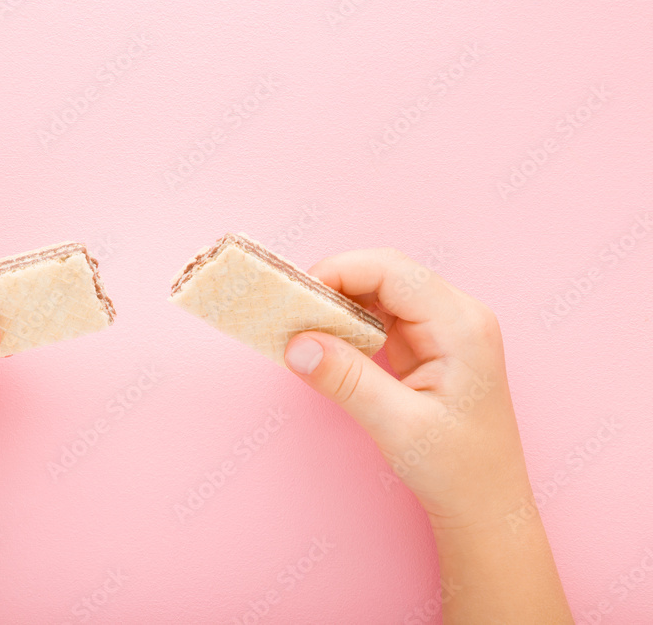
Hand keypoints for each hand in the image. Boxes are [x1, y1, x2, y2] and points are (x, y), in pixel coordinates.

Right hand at [283, 248, 570, 622]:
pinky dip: (350, 323)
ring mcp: (445, 329)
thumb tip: (297, 344)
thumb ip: (347, 380)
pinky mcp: (430, 344)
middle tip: (292, 312)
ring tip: (302, 326)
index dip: (341, 272)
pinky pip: (383, 316)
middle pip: (386, 274)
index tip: (297, 297)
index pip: (393, 271)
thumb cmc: (458, 470)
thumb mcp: (398, 427)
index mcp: (461, 326)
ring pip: (382, 292)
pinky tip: (327, 341)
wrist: (486, 506)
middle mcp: (458, 317)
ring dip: (340, 304)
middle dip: (336, 285)